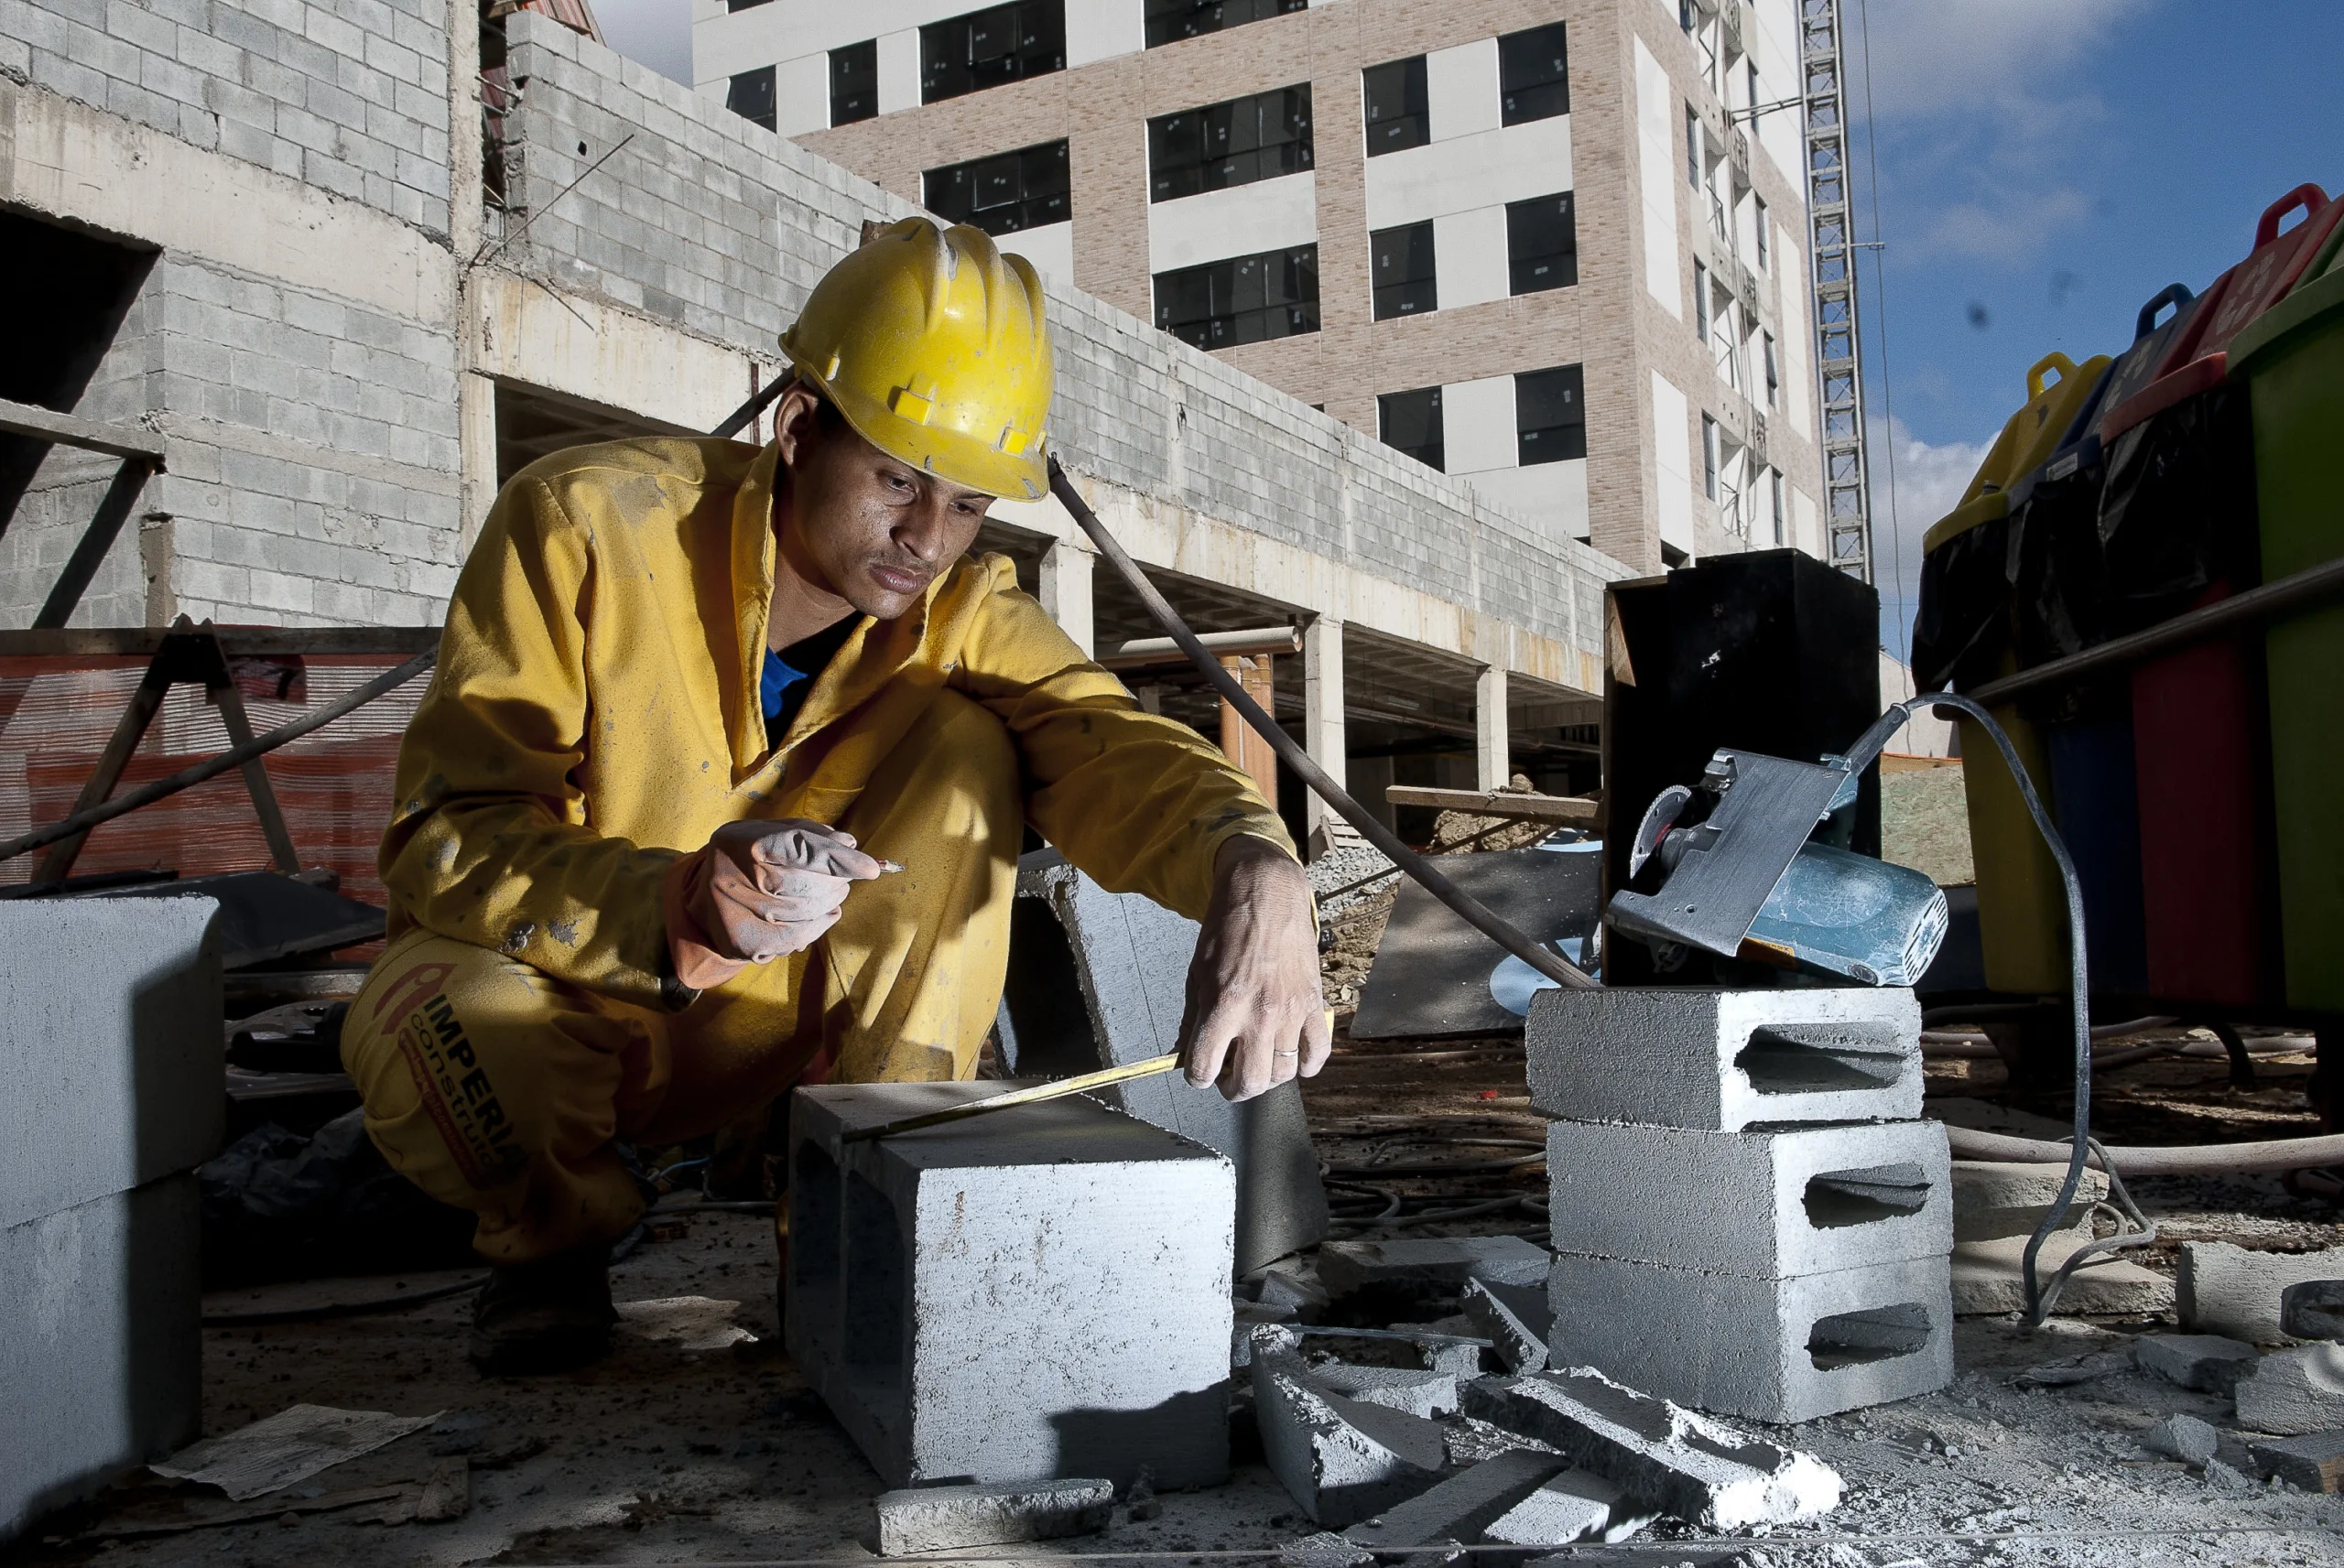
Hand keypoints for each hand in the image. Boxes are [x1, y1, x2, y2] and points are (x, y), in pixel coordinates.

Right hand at [663, 819, 884, 989]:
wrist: (704, 900)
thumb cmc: (748, 860)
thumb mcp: (770, 834)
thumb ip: (809, 834)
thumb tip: (849, 844)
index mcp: (741, 842)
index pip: (798, 848)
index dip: (837, 859)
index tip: (870, 868)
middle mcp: (733, 878)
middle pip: (805, 885)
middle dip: (836, 882)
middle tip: (843, 879)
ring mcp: (735, 915)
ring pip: (805, 913)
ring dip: (830, 902)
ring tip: (833, 894)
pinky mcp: (743, 943)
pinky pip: (798, 937)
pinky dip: (819, 925)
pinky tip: (824, 914)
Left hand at [1178, 835, 1329, 1101]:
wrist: (1268, 894)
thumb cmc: (1226, 929)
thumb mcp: (1196, 972)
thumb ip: (1192, 1017)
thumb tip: (1185, 1053)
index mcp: (1224, 1004)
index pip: (1205, 1067)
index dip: (1196, 1076)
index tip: (1198, 1071)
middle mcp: (1260, 1014)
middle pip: (1249, 1083)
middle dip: (1232, 1088)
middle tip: (1227, 1077)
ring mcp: (1292, 1011)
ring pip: (1283, 1074)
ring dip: (1265, 1078)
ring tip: (1256, 1063)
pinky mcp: (1314, 1004)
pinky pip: (1317, 1054)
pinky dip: (1304, 1066)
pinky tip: (1291, 1058)